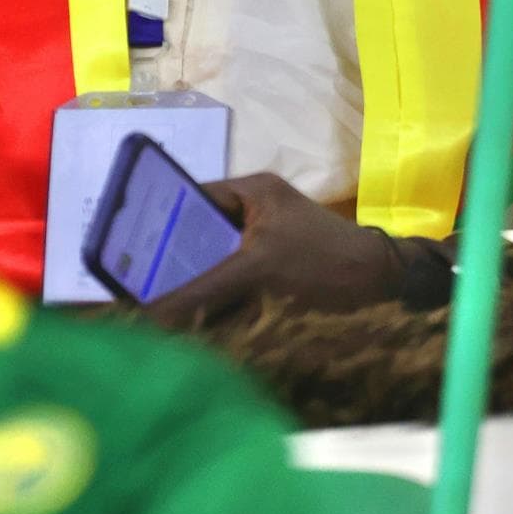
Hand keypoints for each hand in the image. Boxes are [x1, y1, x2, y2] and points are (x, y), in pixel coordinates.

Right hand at [148, 173, 408, 329]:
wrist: (384, 288)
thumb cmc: (321, 261)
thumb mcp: (259, 270)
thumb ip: (205, 289)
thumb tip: (153, 314)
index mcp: (250, 191)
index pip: (190, 198)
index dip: (158, 221)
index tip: (128, 250)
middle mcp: (253, 211)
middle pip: (199, 234)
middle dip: (173, 261)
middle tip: (138, 287)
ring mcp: (264, 244)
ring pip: (214, 263)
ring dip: (194, 286)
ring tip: (155, 307)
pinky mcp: (273, 274)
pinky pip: (232, 284)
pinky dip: (216, 301)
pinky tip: (194, 322)